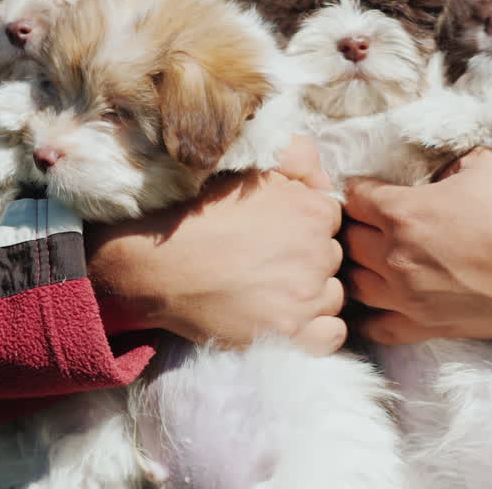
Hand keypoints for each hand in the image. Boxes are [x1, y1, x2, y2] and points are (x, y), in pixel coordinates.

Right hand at [85, 135, 346, 354]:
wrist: (158, 265)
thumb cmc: (199, 215)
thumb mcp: (247, 170)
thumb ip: (295, 157)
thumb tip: (319, 165)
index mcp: (312, 210)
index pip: (331, 220)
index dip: (305, 227)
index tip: (278, 234)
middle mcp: (317, 252)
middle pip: (332, 259)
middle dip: (308, 260)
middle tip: (267, 262)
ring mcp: (305, 296)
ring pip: (332, 296)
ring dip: (311, 295)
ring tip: (271, 290)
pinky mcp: (290, 333)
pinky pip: (332, 335)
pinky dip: (317, 329)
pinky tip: (290, 320)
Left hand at [342, 147, 491, 344]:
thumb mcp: (486, 164)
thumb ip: (445, 168)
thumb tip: (434, 178)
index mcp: (405, 212)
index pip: (353, 197)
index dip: (359, 189)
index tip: (369, 189)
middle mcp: (396, 256)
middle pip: (347, 240)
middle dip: (355, 226)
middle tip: (370, 221)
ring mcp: (409, 297)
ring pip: (354, 283)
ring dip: (359, 267)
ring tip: (373, 257)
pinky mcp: (427, 327)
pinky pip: (377, 327)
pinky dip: (370, 315)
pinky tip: (380, 301)